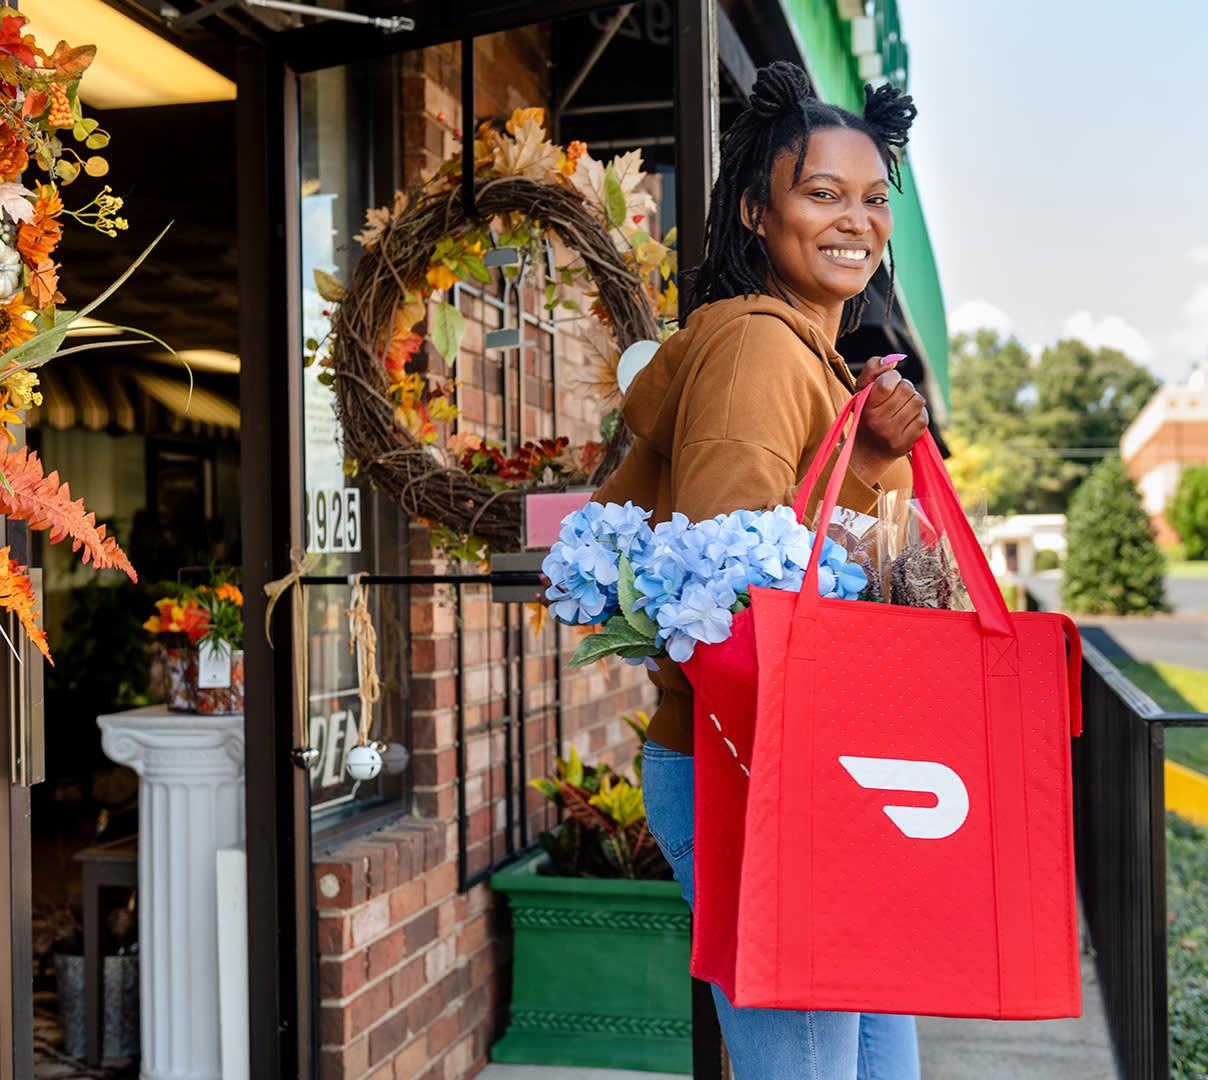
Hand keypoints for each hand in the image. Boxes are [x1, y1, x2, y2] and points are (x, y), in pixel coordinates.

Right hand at [849, 355, 928, 485]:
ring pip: (918, 402)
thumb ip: (873, 368)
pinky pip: (923, 419)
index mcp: (864, 406)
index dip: (893, 377)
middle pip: (907, 388)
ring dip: (913, 400)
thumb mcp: (862, 389)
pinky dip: (919, 414)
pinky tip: (909, 418)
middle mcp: (876, 422)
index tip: (888, 383)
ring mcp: (891, 435)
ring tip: (903, 407)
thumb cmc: (867, 413)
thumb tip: (893, 360)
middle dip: (905, 388)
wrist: (868, 449)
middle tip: (897, 396)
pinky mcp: (904, 444)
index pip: (888, 382)